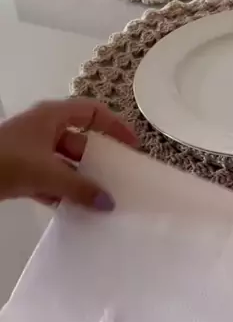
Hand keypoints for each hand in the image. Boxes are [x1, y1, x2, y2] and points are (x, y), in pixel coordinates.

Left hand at [0, 98, 136, 209]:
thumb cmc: (8, 161)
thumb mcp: (48, 173)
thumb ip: (81, 188)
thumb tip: (108, 203)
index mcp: (52, 116)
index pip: (93, 112)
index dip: (115, 126)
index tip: (132, 145)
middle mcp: (44, 128)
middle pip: (81, 141)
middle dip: (98, 162)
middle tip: (119, 180)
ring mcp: (31, 150)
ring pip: (65, 163)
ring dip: (80, 181)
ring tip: (101, 200)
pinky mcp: (21, 170)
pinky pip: (50, 179)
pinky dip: (62, 192)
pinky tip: (75, 210)